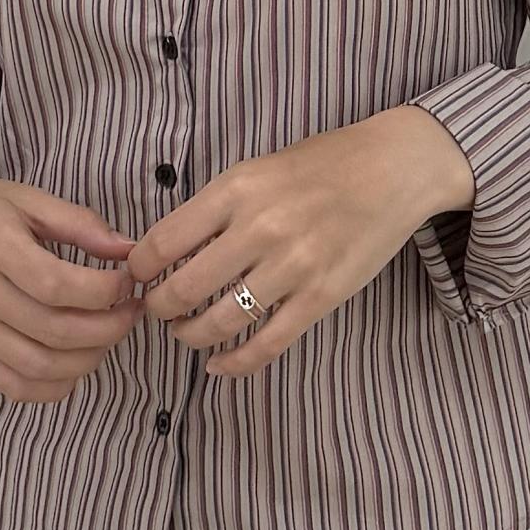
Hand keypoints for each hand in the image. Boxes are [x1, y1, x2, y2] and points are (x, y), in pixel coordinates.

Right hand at [0, 164, 146, 403]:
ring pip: (38, 367)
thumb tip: (127, 251)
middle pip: (54, 331)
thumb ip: (78, 223)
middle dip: (109, 329)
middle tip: (131, 312)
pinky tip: (75, 364)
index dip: (105, 292)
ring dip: (88, 360)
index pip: (58, 285)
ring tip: (108, 336)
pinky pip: (12, 386)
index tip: (127, 282)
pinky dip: (53, 387)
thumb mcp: (25, 198)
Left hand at [124, 108, 475, 379]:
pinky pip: (266, 344)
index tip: (136, 278)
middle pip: (183, 289)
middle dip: (158, 308)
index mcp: (237, 189)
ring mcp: (293, 266)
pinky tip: (217, 365)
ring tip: (184, 332)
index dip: (139, 269)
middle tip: (155, 310)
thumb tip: (166, 249)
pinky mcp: (321, 297)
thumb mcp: (258, 169)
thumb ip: (215, 207)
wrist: (393, 169)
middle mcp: (261, 228)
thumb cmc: (322, 164)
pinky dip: (233, 363)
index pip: (163, 241)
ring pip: (220, 322)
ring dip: (190, 336)